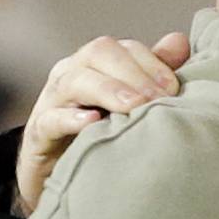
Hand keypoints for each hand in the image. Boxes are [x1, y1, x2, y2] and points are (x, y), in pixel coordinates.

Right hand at [15, 31, 188, 214]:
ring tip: (133, 106)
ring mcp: (51, 101)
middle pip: (98, 53)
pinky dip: (71, 118)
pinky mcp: (37, 133)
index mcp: (94, 64)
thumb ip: (150, 73)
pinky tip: (92, 121)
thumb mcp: (126, 104)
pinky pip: (50, 119)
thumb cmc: (95, 135)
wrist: (54, 176)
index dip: (151, 62)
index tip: (173, 88)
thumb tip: (180, 42)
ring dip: (107, 90)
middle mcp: (70, 74)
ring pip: (74, 81)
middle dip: (132, 73)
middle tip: (158, 98)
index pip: (123, 48)